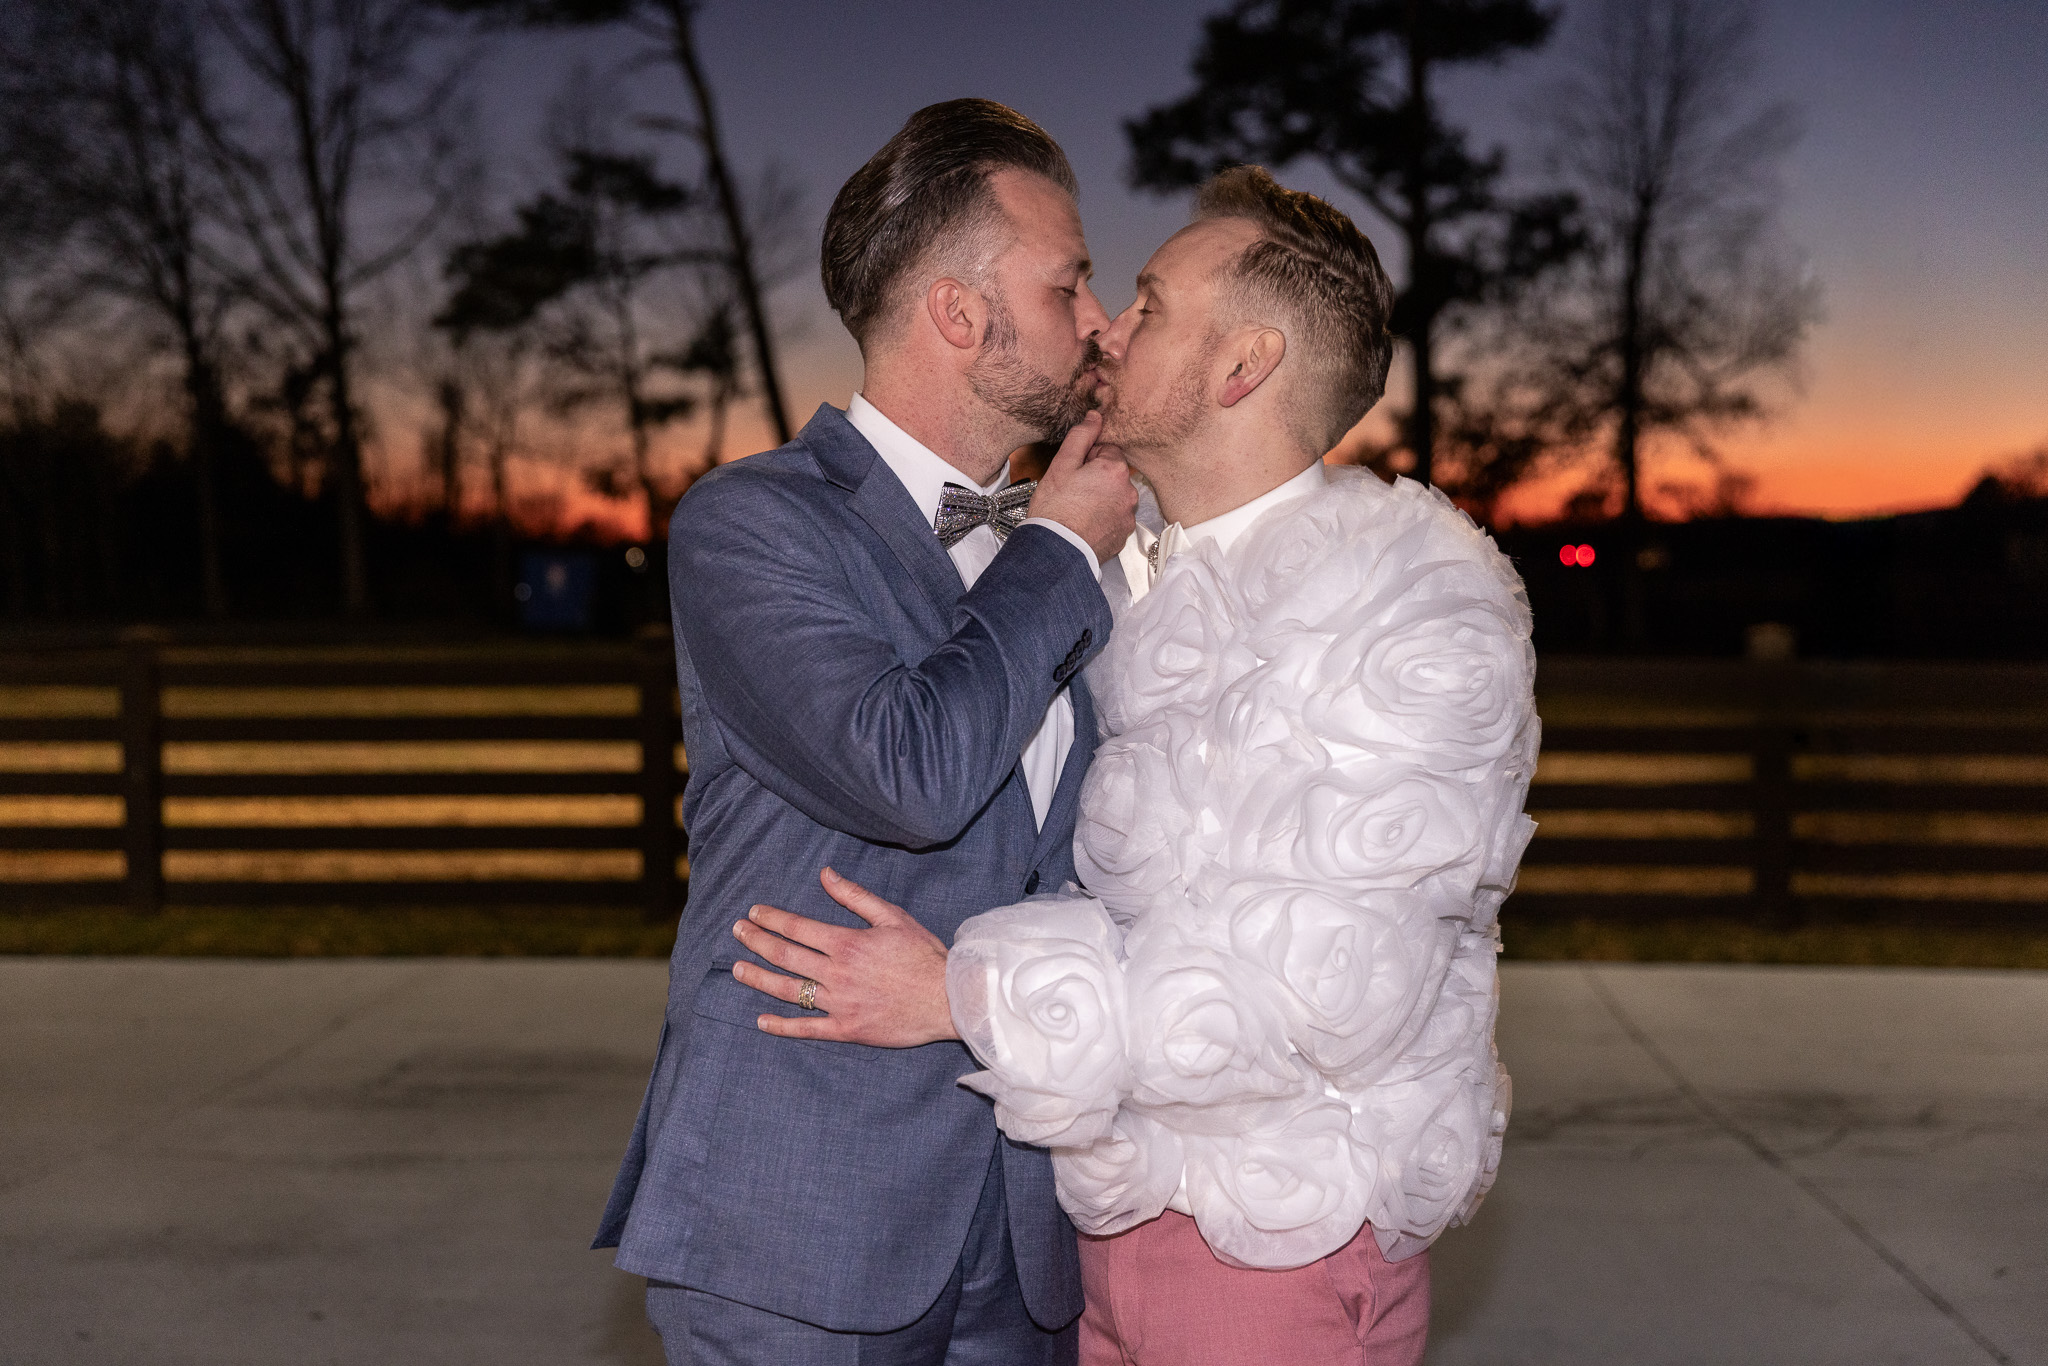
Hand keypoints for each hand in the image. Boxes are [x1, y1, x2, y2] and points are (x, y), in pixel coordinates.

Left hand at [730, 867, 956, 1046]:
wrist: (949, 998)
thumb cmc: (924, 955)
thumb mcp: (893, 917)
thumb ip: (855, 896)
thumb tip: (825, 875)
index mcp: (847, 943)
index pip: (798, 928)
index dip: (772, 919)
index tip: (753, 913)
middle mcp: (837, 973)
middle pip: (786, 955)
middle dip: (757, 941)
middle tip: (737, 932)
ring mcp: (840, 1003)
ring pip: (789, 990)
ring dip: (759, 978)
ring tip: (738, 969)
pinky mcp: (847, 1029)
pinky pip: (808, 1029)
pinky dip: (782, 1026)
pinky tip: (762, 1021)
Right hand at [1027, 410, 1137, 562]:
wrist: (1056, 551)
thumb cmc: (1055, 509)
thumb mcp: (1062, 465)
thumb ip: (1081, 436)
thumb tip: (1095, 417)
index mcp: (1116, 470)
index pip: (1107, 450)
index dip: (1087, 458)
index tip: (1074, 472)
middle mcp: (1129, 492)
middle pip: (1113, 474)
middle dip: (1096, 478)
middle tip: (1073, 491)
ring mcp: (1128, 516)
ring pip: (1115, 496)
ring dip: (1101, 498)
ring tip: (1078, 509)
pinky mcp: (1123, 535)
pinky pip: (1115, 518)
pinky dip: (1103, 518)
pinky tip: (1084, 523)